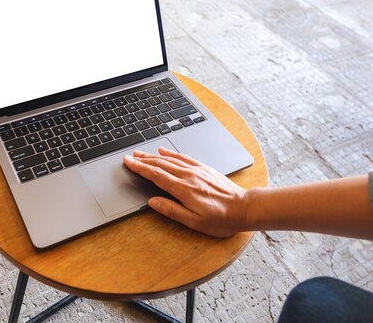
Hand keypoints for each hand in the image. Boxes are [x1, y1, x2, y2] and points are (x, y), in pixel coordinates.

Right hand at [123, 147, 247, 237]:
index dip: (140, 169)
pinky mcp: (204, 168)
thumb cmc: (221, 219)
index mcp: (184, 190)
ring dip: (153, 156)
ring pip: (170, 160)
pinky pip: (184, 157)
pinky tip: (164, 151)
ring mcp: (197, 170)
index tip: (129, 163)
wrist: (244, 208)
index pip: (156, 175)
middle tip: (129, 157)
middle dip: (143, 160)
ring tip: (141, 153)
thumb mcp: (194, 222)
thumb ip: (171, 210)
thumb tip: (152, 202)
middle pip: (160, 165)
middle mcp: (189, 176)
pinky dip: (171, 153)